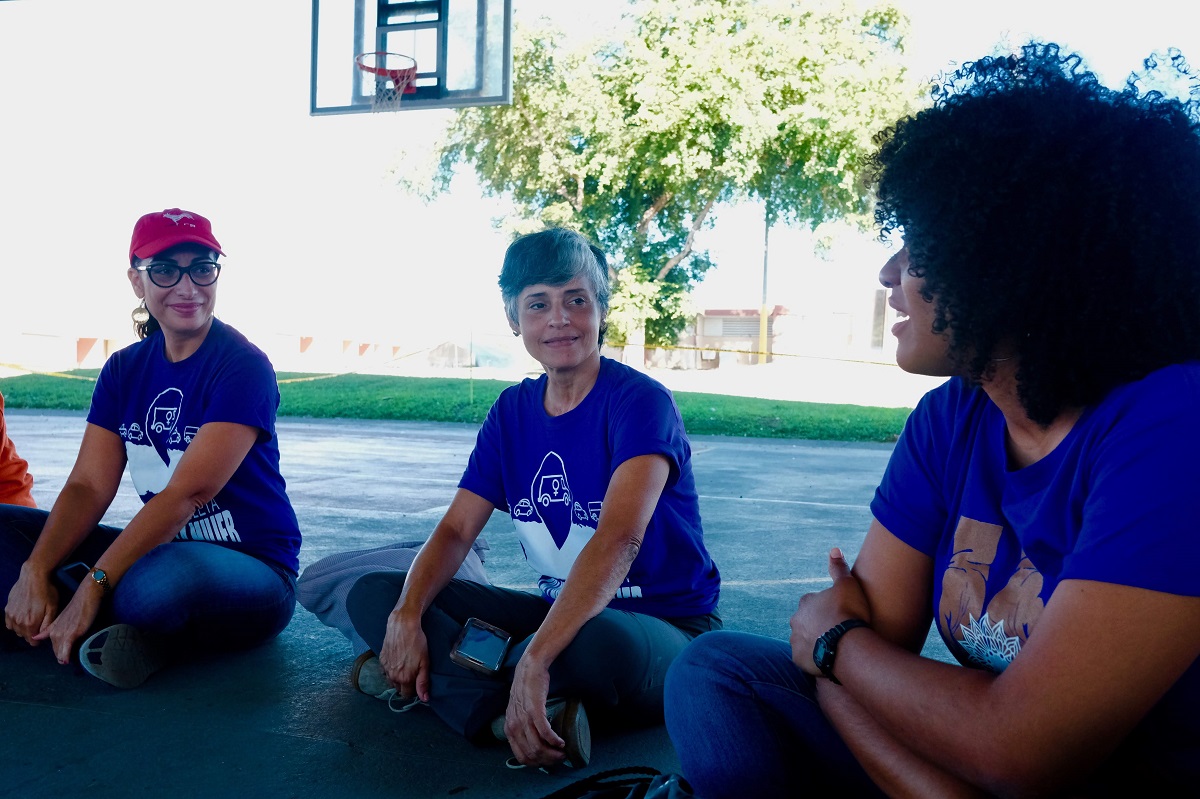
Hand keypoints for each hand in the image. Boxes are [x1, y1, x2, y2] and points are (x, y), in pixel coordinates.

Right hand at [4, 564, 59, 646]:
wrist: (33, 577)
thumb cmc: (46, 591)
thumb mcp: (53, 608)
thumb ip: (47, 624)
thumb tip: (41, 636)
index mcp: (30, 623)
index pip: (32, 641)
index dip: (37, 640)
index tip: (41, 636)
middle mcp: (18, 622)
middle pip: (23, 636)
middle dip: (30, 634)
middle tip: (38, 626)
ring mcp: (11, 615)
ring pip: (16, 630)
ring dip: (22, 629)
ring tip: (30, 620)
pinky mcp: (7, 609)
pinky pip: (9, 623)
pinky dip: (14, 623)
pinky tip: (22, 617)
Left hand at [36, 580, 102, 663]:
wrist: (86, 596)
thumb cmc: (77, 606)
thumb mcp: (60, 618)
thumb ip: (49, 629)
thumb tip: (37, 637)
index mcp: (52, 629)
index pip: (53, 646)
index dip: (58, 652)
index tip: (63, 656)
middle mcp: (54, 633)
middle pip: (56, 651)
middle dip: (61, 656)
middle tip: (68, 659)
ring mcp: (62, 633)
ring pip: (60, 652)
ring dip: (64, 658)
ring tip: (69, 662)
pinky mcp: (72, 634)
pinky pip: (66, 649)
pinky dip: (65, 656)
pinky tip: (66, 661)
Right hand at [379, 610, 430, 702]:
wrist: (403, 626)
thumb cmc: (417, 643)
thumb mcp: (425, 663)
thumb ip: (423, 682)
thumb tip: (424, 699)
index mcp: (404, 679)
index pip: (407, 695)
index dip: (413, 691)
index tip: (417, 683)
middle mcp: (393, 676)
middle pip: (398, 689)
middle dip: (405, 685)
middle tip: (413, 674)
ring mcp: (385, 668)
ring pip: (391, 681)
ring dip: (397, 678)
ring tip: (405, 667)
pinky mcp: (381, 660)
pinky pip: (385, 671)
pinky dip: (391, 670)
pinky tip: (397, 661)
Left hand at [503, 654, 565, 767]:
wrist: (529, 668)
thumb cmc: (526, 690)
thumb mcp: (518, 712)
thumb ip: (522, 727)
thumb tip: (534, 742)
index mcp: (509, 729)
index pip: (521, 757)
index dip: (537, 763)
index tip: (548, 762)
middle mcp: (514, 726)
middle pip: (531, 755)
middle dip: (547, 761)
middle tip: (559, 758)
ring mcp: (524, 718)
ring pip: (538, 747)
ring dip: (553, 753)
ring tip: (562, 752)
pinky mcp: (535, 710)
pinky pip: (545, 732)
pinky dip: (555, 741)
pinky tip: (561, 742)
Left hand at [790, 547, 870, 674]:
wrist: (848, 646)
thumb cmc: (849, 613)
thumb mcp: (848, 585)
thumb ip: (839, 568)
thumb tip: (834, 549)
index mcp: (805, 602)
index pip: (814, 602)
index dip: (828, 608)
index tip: (840, 614)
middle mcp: (795, 620)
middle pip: (807, 621)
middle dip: (819, 625)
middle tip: (838, 632)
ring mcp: (795, 640)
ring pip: (804, 640)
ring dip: (815, 642)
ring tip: (834, 648)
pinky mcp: (798, 659)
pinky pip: (804, 658)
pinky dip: (813, 659)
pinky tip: (827, 660)